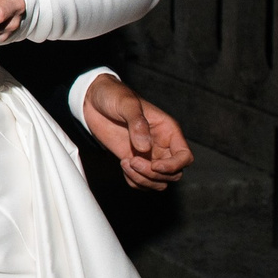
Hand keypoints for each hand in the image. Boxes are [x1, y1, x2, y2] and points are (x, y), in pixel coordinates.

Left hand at [82, 74, 193, 188]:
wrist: (92, 100)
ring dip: (143, 180)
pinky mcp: (134, 161)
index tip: (154, 165)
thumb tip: (145, 148)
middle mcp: (162, 145)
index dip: (173, 166)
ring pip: (159, 182)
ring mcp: (148, 155)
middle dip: (154, 175)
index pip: (185, 157)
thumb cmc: (114, 96)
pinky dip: (134, 181)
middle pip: (173, 174)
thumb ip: (137, 123)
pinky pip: (142, 182)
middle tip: (132, 161)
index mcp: (168, 130)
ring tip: (125, 164)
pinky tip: (123, 165)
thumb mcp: (127, 104)